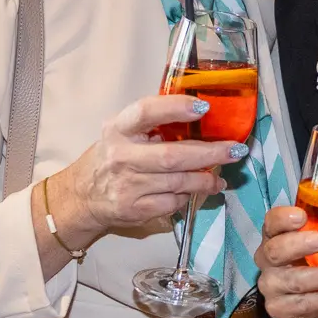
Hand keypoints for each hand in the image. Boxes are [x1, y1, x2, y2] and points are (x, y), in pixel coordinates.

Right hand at [53, 95, 241, 239]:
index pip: (146, 112)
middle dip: (210, 153)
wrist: (81, 197)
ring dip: (206, 179)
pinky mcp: (134, 209)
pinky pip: (172, 202)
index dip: (175, 107)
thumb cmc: (111, 157)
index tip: (204, 107)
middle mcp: (121, 156)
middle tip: (236, 150)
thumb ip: (152, 124)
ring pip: (178, 182)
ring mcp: (127, 185)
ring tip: (221, 176)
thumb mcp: (121, 133)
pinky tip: (198, 191)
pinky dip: (189, 196)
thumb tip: (201, 115)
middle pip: (172, 155)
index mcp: (118, 129)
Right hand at [255, 205, 317, 317]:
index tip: (302, 216)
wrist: (307, 298)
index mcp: (274, 236)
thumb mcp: (316, 240)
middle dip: (298, 245)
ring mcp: (269, 285)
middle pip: (274, 251)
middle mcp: (266, 259)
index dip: (283, 218)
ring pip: (290, 281)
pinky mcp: (278, 308)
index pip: (271, 222)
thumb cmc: (314, 259)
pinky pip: (299, 304)